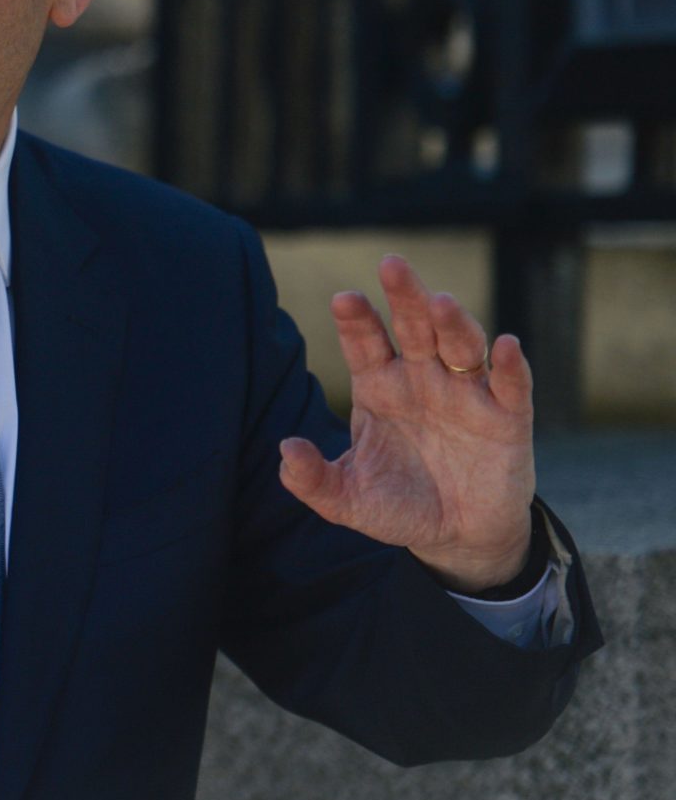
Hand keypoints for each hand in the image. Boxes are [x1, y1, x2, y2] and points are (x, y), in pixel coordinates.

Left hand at [277, 254, 535, 593]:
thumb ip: (312, 479)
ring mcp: (466, 394)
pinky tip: (505, 346)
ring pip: (461, 346)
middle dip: (404, 297)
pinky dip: (511, 366)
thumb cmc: (399, 505)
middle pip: (412, 328)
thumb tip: (286, 450)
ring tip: (441, 303)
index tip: (344, 299)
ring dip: (453, 323)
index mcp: (379, 386)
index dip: (356, 319)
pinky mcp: (508, 419)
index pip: (364, 342)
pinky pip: (512, 386)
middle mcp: (421, 379)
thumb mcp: (348, 500)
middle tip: (391, 264)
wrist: (458, 535)